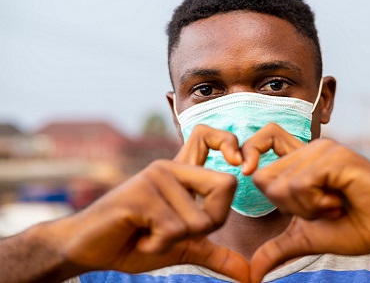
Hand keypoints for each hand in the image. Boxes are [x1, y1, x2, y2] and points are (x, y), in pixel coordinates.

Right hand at [50, 124, 249, 281]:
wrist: (87, 250)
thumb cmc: (133, 243)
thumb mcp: (182, 248)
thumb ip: (214, 254)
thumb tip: (247, 273)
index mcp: (182, 174)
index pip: (209, 136)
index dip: (231, 144)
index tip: (239, 164)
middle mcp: (170, 169)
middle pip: (225, 185)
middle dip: (209, 223)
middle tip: (177, 231)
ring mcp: (154, 177)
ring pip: (198, 219)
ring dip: (175, 240)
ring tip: (149, 234)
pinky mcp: (140, 194)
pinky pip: (172, 229)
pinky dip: (158, 245)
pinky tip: (138, 237)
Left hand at [241, 126, 369, 282]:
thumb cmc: (356, 228)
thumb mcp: (307, 238)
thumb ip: (278, 247)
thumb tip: (252, 273)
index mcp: (303, 162)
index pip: (266, 136)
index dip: (250, 150)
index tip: (246, 170)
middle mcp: (311, 150)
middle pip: (264, 177)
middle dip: (288, 207)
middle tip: (321, 208)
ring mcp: (324, 150)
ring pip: (282, 184)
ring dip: (306, 208)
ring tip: (334, 205)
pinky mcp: (335, 157)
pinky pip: (301, 184)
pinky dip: (317, 204)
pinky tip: (339, 202)